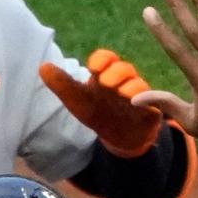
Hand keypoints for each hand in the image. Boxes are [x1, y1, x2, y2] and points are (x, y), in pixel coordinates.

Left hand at [39, 50, 161, 157]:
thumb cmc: (98, 113)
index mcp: (106, 74)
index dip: (101, 60)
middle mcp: (124, 80)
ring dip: (131, 86)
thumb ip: (62, 84)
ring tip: (121, 92)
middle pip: (124, 69)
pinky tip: (136, 103)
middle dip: (115, 72)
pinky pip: (156, 101)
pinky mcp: (152, 110)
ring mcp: (139, 94)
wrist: (119, 138)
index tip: (93, 67)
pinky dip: (148, 100)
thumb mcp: (77, 100)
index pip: (106, 59)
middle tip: (105, 81)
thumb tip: (42, 66)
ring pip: (139, 84)